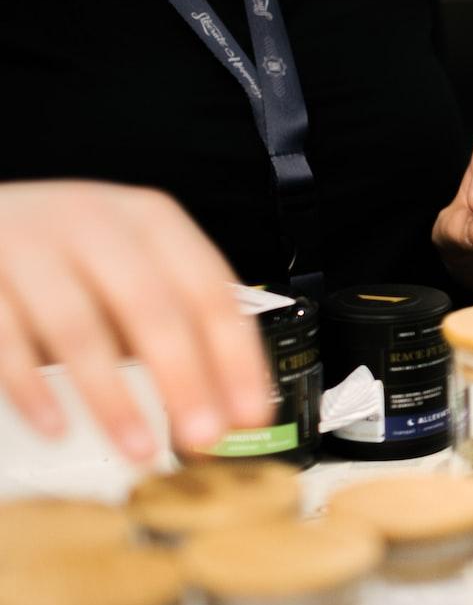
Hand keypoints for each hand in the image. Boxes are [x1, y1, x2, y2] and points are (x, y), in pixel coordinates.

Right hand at [0, 181, 271, 461]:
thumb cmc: (70, 253)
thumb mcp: (130, 268)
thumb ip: (172, 322)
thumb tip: (221, 401)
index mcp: (152, 222)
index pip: (209, 291)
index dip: (235, 356)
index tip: (250, 411)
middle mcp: (96, 225)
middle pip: (152, 308)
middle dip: (184, 380)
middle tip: (204, 437)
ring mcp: (32, 247)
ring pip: (79, 329)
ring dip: (114, 399)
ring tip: (139, 449)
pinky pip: (6, 340)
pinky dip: (34, 390)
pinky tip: (58, 428)